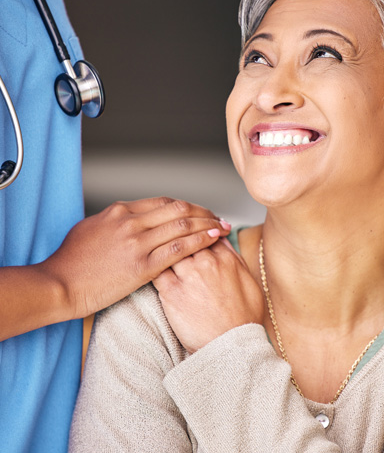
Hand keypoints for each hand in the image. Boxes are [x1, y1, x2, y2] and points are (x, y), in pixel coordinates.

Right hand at [41, 197, 229, 318]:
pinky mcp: (143, 265)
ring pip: (183, 225)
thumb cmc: (70, 261)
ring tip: (222, 226)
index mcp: (120, 211)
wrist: (59, 284)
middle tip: (216, 216)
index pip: (163, 202)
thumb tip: (132, 218)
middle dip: (202, 211)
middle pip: (178, 208)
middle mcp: (131, 221)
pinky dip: (200, 240)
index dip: (186, 206)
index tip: (198, 211)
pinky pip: (180, 248)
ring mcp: (138, 242)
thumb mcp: (91, 229)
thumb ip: (116, 221)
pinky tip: (213, 238)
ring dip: (207, 223)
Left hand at [154, 239, 263, 352]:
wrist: (231, 347)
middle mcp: (207, 263)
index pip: (205, 231)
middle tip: (169, 237)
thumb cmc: (242, 319)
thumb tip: (223, 239)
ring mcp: (188, 276)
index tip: (190, 232)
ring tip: (157, 251)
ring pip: (169, 248)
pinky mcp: (171, 292)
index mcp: (226, 259)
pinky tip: (150, 266)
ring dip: (163, 247)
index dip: (196, 230)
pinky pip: (156, 269)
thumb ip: (234, 258)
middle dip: (178, 234)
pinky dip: (152, 265)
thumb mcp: (249, 282)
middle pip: (186, 235)